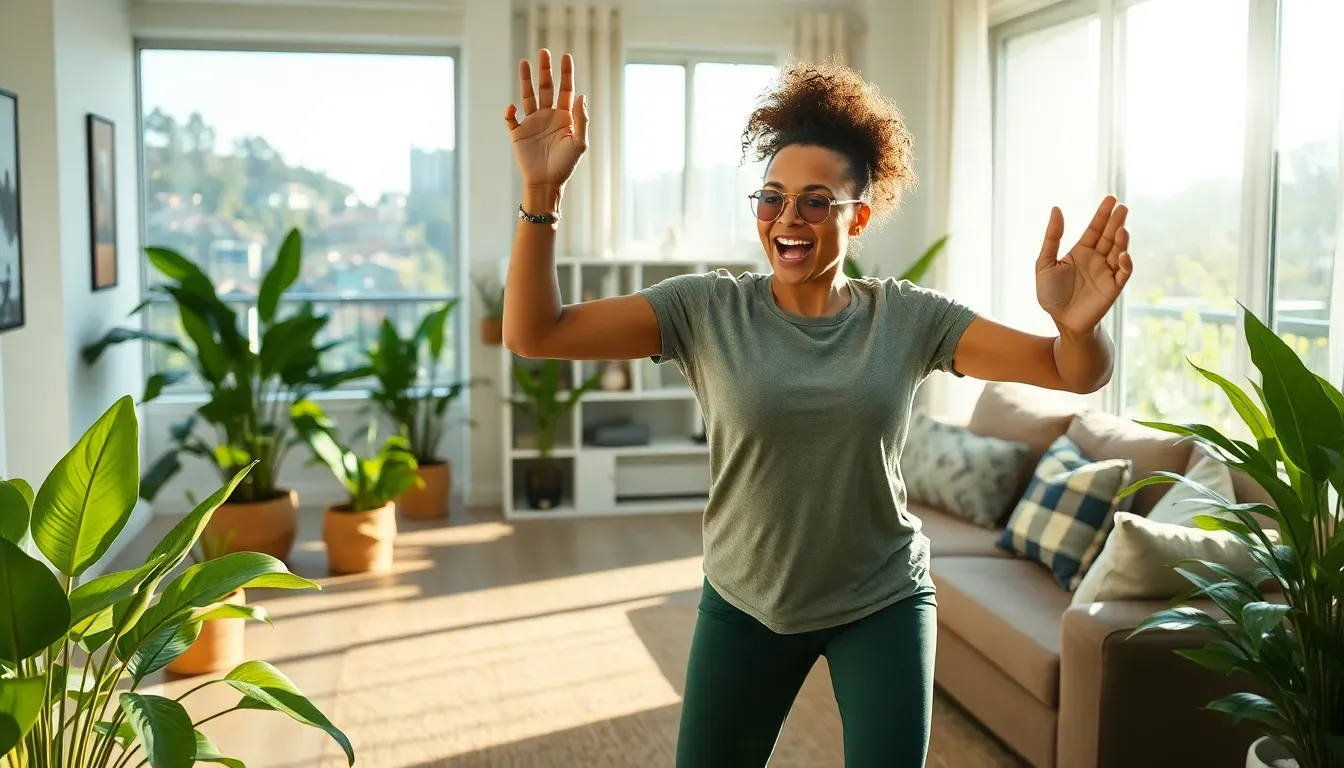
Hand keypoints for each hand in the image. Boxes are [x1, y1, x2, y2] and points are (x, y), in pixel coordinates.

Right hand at [504, 49, 587, 197]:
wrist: (546, 183)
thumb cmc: (565, 165)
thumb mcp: (579, 142)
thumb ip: (582, 119)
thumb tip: (581, 95)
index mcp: (564, 117)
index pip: (565, 90)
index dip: (565, 73)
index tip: (565, 56)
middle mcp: (548, 116)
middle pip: (546, 88)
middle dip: (545, 70)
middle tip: (544, 52)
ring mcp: (532, 123)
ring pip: (527, 96)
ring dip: (526, 80)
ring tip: (524, 62)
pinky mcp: (518, 134)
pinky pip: (511, 119)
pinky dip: (510, 113)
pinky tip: (512, 108)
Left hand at [1035, 196, 1133, 334]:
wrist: (1061, 320)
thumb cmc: (1051, 294)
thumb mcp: (1044, 264)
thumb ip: (1052, 238)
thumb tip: (1057, 208)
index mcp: (1081, 251)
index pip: (1094, 229)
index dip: (1102, 214)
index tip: (1111, 199)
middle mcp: (1097, 259)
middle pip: (1109, 236)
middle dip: (1116, 221)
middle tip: (1122, 207)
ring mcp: (1107, 272)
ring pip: (1118, 251)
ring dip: (1121, 240)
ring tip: (1121, 228)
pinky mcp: (1113, 287)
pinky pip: (1123, 273)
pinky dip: (1125, 263)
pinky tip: (1123, 254)